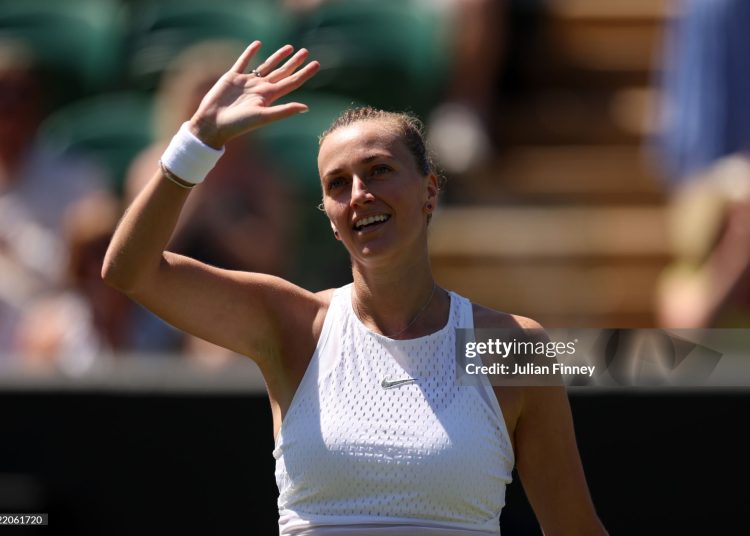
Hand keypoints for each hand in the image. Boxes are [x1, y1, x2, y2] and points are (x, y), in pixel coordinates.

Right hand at [188, 42, 318, 147]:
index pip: (291, 82)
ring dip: (277, 57)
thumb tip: (306, 107)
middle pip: (282, 72)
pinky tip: (258, 44)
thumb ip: (284, 111)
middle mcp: (260, 88)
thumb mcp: (263, 117)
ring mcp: (247, 82)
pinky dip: (250, 52)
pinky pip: (243, 61)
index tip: (316, 64)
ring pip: (266, 65)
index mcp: (269, 96)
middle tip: (306, 52)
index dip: (304, 73)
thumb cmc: (239, 124)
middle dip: (295, 62)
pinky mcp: (232, 77)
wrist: (213, 123)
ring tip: (289, 48)